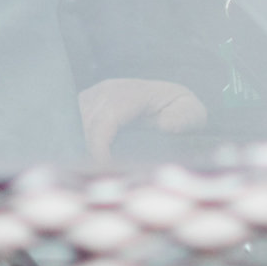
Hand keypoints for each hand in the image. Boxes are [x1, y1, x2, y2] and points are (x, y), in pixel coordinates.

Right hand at [79, 78, 206, 163]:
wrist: (172, 101)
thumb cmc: (182, 110)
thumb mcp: (193, 113)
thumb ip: (185, 118)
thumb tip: (166, 125)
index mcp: (130, 92)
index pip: (104, 119)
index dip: (99, 145)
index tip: (105, 168)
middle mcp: (107, 90)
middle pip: (85, 122)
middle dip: (88, 150)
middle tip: (100, 175)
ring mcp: (94, 95)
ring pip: (75, 123)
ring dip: (81, 145)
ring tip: (93, 168)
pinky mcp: (87, 104)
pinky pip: (73, 123)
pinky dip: (77, 141)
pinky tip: (87, 159)